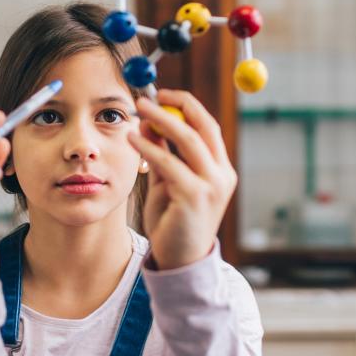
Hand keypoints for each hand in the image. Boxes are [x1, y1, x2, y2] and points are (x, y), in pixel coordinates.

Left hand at [127, 90, 237, 270]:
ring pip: (187, 140)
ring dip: (160, 120)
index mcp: (220, 169)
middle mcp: (222, 175)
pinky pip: (169, 163)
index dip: (186, 105)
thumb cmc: (173, 221)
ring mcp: (212, 186)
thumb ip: (161, 153)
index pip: (208, 127)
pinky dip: (149, 147)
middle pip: (201, 128)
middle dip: (174, 106)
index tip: (163, 93)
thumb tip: (148, 122)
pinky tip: (133, 139)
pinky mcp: (195, 197)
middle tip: (148, 96)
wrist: (180, 261)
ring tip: (138, 109)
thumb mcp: (167, 182)